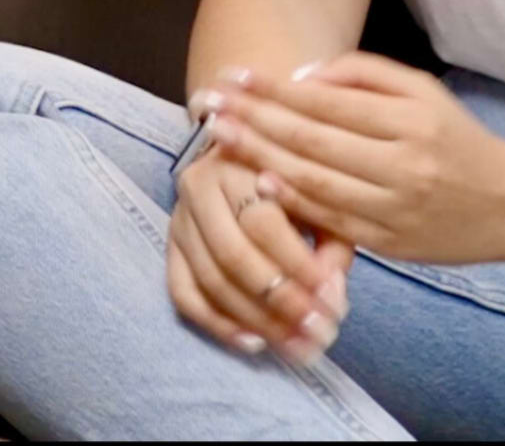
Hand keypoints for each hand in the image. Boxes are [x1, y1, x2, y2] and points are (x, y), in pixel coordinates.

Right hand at [169, 135, 351, 361]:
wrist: (240, 158)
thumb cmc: (289, 182)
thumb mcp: (318, 199)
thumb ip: (331, 241)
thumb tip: (330, 292)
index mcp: (238, 163)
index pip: (263, 223)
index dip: (299, 267)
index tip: (333, 302)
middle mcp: (198, 187)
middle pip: (232, 255)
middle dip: (280, 302)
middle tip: (317, 333)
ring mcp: (179, 220)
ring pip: (210, 280)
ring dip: (257, 321)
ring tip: (297, 347)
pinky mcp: (170, 248)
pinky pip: (183, 294)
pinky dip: (218, 324)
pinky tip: (254, 342)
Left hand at [198, 54, 504, 264]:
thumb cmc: (457, 139)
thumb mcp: (422, 91)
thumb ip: (362, 76)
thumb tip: (300, 78)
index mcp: (411, 120)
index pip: (326, 103)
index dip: (274, 90)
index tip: (233, 76)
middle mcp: (404, 164)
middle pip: (312, 141)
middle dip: (253, 120)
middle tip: (209, 104)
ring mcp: (397, 208)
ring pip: (316, 182)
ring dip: (260, 158)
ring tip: (219, 138)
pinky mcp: (393, 243)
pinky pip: (334, 221)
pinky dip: (293, 203)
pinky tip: (257, 184)